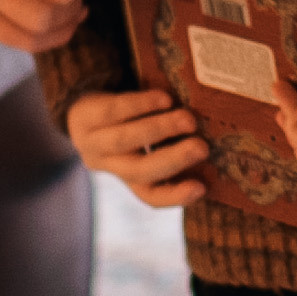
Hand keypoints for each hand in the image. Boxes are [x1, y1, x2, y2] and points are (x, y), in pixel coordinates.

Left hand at [68, 86, 209, 209]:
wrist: (80, 105)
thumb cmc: (127, 121)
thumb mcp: (143, 140)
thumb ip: (170, 142)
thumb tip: (216, 137)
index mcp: (128, 176)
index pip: (150, 195)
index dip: (175, 196)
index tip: (202, 188)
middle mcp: (109, 164)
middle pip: (139, 171)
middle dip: (172, 160)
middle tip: (202, 148)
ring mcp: (92, 142)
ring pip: (125, 140)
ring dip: (159, 130)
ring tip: (188, 120)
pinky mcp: (84, 116)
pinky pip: (113, 111)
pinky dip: (140, 106)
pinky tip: (163, 99)